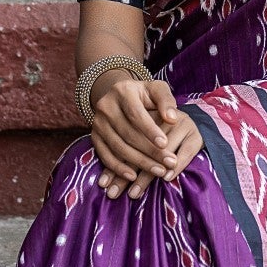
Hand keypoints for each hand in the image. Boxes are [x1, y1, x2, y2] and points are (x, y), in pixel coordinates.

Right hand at [90, 72, 202, 199]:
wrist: (120, 97)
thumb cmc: (144, 95)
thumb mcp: (157, 90)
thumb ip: (166, 101)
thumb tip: (172, 119)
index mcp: (123, 91)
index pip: (136, 114)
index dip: (150, 130)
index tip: (165, 144)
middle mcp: (106, 106)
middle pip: (128, 133)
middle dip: (150, 151)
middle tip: (169, 163)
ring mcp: (98, 123)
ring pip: (118, 147)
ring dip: (138, 162)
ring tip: (158, 171)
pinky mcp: (94, 136)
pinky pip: (104, 155)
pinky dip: (118, 168)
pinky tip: (133, 176)